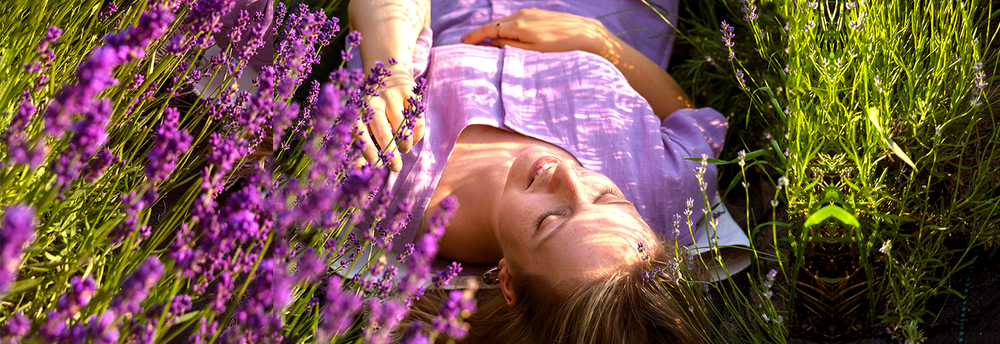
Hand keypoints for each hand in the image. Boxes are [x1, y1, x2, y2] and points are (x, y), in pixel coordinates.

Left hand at [357, 69, 425, 171]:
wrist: (387, 72)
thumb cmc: (373, 105)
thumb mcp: (364, 118)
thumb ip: (362, 142)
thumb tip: (359, 170)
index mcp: (359, 110)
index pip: (360, 133)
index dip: (368, 151)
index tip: (376, 165)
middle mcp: (373, 102)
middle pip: (383, 133)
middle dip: (391, 154)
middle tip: (396, 168)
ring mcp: (392, 96)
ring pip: (403, 129)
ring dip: (405, 145)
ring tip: (404, 149)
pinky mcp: (409, 92)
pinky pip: (417, 121)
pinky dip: (417, 135)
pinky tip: (413, 139)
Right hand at [460, 8, 612, 56]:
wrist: (589, 36)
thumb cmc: (563, 48)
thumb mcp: (533, 53)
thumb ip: (510, 48)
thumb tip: (493, 42)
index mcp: (518, 25)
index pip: (488, 30)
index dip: (474, 37)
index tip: (462, 43)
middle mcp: (522, 15)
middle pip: (495, 24)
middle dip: (481, 34)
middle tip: (469, 44)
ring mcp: (531, 13)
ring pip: (505, 22)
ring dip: (494, 31)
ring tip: (485, 43)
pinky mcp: (539, 14)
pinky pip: (516, 21)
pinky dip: (506, 28)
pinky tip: (506, 36)